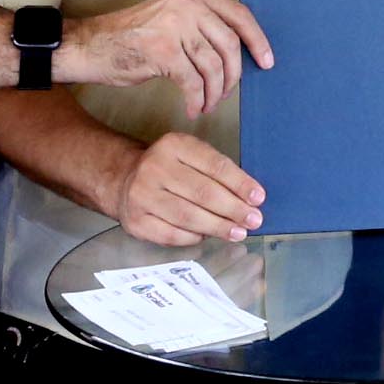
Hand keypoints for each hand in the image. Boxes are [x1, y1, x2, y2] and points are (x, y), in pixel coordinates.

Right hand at [63, 0, 273, 115]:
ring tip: (206, 104)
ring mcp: (174, 26)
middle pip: (230, 45)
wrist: (88, 46)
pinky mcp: (162, 51)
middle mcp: (185, 5)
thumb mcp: (169, 19)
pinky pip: (194, 82)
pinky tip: (191, 108)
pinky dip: (197, 100)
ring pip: (213, 66)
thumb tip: (235, 54)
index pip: (238, 15)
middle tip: (226, 94)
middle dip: (234, 76)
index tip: (267, 61)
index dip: (257, 40)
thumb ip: (200, 26)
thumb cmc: (129, 39)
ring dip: (214, 93)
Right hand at [114, 131, 264, 244]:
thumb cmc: (170, 170)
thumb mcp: (191, 157)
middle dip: (233, 209)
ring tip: (238, 232)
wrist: (125, 180)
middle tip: (254, 220)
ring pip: (188, 216)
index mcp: (173, 145)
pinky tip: (207, 236)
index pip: (214, 165)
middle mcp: (154, 168)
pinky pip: (172, 234)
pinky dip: (194, 237)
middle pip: (203, 193)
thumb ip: (218, 173)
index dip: (239, 183)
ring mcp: (142, 196)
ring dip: (218, 227)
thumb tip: (250, 199)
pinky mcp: (136, 221)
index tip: (258, 198)